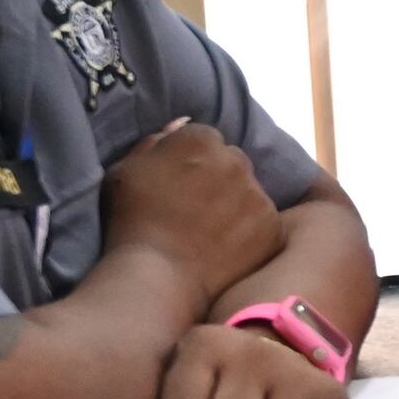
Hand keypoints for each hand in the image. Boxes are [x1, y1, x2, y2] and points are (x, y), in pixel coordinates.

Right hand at [103, 120, 284, 309]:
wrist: (156, 275)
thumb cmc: (131, 221)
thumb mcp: (125, 170)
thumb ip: (154, 142)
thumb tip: (180, 124)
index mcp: (198, 139)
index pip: (205, 139)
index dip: (192, 162)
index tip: (181, 186)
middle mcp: (235, 160)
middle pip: (232, 162)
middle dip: (219, 179)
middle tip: (197, 211)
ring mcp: (258, 194)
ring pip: (251, 192)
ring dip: (237, 205)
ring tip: (211, 234)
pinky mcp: (273, 227)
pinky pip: (264, 223)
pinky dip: (251, 234)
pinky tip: (227, 250)